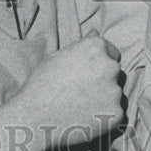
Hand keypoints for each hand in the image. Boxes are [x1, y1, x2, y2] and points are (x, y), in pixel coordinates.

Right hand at [0, 33, 123, 150]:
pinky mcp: (116, 114)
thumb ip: (81, 45)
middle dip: (104, 81)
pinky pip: (116, 114)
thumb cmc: (41, 85)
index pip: (111, 53)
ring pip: (116, 94)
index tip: (86, 76)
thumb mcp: (57, 56)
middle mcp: (110, 66)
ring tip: (81, 107)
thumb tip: (95, 31)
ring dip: (105, 100)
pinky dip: (105, 118)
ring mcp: (115, 91)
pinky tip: (86, 119)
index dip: (99, 65)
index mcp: (96, 47)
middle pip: (115, 73)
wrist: (33, 118)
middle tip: (81, 93)